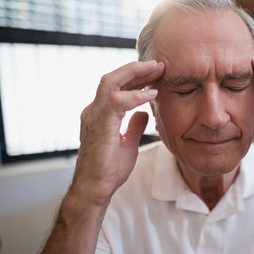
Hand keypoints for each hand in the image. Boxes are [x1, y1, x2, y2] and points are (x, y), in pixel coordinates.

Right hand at [70, 61, 164, 205]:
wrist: (96, 189)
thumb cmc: (109, 171)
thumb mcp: (128, 144)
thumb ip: (135, 126)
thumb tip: (144, 113)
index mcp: (100, 114)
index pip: (117, 86)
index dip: (136, 77)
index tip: (156, 73)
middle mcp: (94, 111)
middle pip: (113, 77)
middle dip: (136, 68)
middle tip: (159, 64)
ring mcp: (94, 116)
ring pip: (111, 81)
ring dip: (135, 73)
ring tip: (156, 70)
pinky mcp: (100, 125)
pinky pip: (117, 101)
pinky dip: (136, 95)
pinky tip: (152, 95)